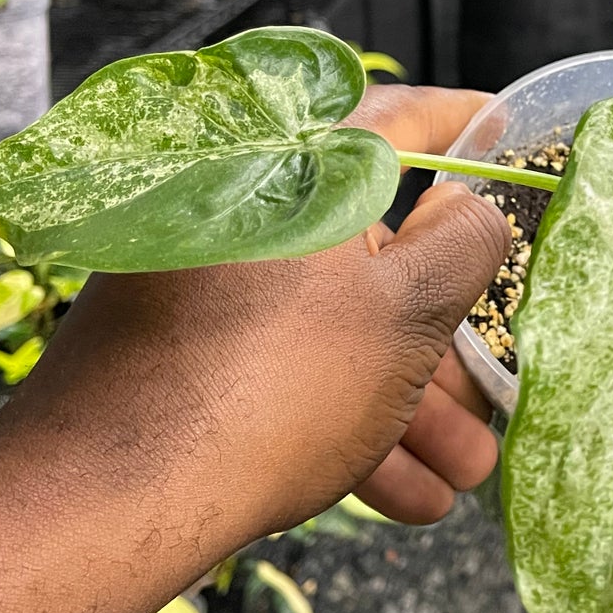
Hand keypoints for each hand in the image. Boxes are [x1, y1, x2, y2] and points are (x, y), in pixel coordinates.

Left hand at [26, 85, 510, 540]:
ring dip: (408, 401)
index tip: (501, 128)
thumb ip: (463, 242)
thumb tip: (470, 204)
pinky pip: (279, 362)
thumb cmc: (271, 387)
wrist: (111, 492)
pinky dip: (340, 415)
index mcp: (297, 166)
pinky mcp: (177, 343)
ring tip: (460, 474)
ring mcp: (204, 278)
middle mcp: (244, 205)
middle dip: (446, 339)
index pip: (400, 120)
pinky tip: (400, 492)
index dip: (464, 125)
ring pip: (332, 323)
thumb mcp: (407, 312)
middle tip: (492, 393)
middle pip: (374, 254)